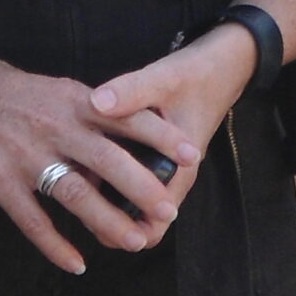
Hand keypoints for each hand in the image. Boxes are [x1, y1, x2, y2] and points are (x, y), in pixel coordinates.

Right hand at [0, 57, 203, 274]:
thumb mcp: (49, 89)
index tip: (192, 154)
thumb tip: (115, 128)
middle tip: (169, 211)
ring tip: (134, 240)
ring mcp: (26, 155)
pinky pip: (33, 221)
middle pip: (110, 160)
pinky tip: (76, 263)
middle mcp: (55, 126)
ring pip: (76, 194)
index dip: (162, 136)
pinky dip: (56, 245)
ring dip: (107, 221)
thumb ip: (82, 111)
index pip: (128, 117)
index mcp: (73, 100)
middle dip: (143, 187)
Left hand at [86, 27, 256, 234]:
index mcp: (180, 170)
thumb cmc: (195, 76)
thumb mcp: (164, 79)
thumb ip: (131, 91)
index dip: (122, 230)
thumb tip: (95, 102)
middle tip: (74, 200)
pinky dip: (110, 183)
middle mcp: (173, 177)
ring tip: (75, 182)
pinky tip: (86, 163)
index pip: (153, 224)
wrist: (221, 65)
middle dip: (107, 221)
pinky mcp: (156, 157)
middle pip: (137, 222)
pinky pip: (131, 183)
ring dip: (107, 203)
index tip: (89, 213)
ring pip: (132, 205)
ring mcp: (165, 169)